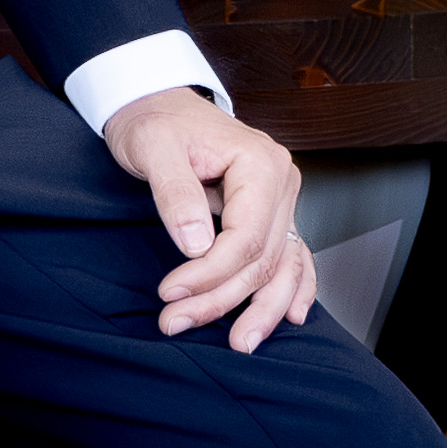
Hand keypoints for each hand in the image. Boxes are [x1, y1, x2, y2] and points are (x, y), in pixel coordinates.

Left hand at [101, 88, 318, 352]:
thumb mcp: (152, 147)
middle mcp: (281, 182)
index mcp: (260, 163)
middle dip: (221, 298)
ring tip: (238, 344)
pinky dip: (294, 288)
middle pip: (262, 259)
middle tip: (176, 323)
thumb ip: (175, 194)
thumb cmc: (154, 121)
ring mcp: (282, 199)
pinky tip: (290, 316)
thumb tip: (197, 246)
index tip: (170, 294)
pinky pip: (294, 257)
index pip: (246, 237)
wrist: (157, 103)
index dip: (209, 274)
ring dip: (260, 309)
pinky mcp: (272, 213)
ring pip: (282, 266)